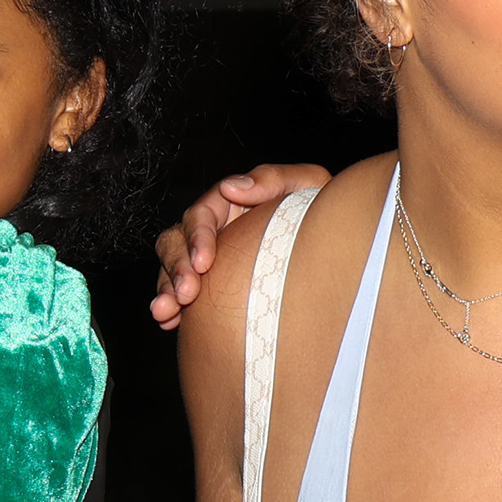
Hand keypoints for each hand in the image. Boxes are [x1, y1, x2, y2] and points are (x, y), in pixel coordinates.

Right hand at [148, 162, 333, 328]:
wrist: (336, 246)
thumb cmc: (320, 211)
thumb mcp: (306, 185)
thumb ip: (273, 179)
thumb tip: (231, 187)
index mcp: (230, 203)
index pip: (201, 214)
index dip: (198, 237)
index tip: (204, 262)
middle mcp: (213, 229)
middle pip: (177, 242)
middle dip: (176, 268)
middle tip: (186, 294)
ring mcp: (208, 258)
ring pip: (171, 269)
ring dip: (165, 289)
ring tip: (165, 312)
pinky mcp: (209, 285)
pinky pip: (179, 293)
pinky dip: (170, 307)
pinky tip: (169, 322)